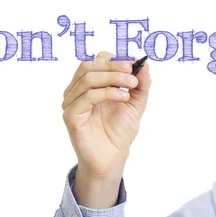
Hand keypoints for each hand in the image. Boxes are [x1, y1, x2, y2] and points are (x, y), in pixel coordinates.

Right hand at [61, 51, 150, 181]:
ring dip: (113, 78)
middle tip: (132, 70)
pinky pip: (87, 97)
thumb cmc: (120, 131)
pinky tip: (123, 97)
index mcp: (90, 84)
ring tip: (132, 85)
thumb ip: (140, 84)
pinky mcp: (71, 116)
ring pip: (88, 78)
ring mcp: (71, 103)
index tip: (133, 64)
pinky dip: (107, 93)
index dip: (114, 59)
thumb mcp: (136, 103)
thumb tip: (144, 64)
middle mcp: (77, 91)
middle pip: (89, 66)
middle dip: (113, 65)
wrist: (113, 157)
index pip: (96, 60)